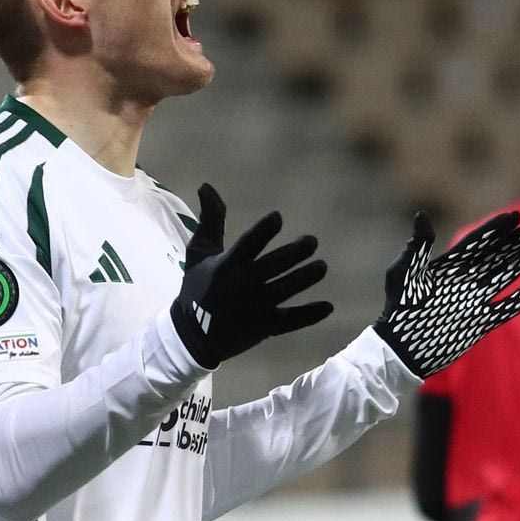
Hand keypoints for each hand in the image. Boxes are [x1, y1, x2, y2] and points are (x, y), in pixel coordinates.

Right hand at [171, 184, 333, 368]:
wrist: (191, 335)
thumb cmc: (197, 287)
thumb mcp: (199, 252)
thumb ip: (210, 220)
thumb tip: (206, 185)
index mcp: (226, 265)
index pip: (247, 244)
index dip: (262, 230)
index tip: (278, 217)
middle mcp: (241, 285)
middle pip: (273, 266)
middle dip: (294, 253)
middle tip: (312, 241)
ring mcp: (254, 308)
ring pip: (286, 290)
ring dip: (305, 278)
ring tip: (321, 267)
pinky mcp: (263, 327)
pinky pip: (290, 321)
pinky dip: (309, 315)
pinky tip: (328, 306)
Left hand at [373, 211, 519, 377]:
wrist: (402, 347)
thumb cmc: (399, 307)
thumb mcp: (404, 273)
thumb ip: (417, 248)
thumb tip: (422, 216)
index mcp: (448, 266)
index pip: (477, 242)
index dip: (495, 229)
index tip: (514, 216)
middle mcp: (464, 280)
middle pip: (495, 256)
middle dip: (515, 242)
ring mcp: (474, 301)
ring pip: (504, 276)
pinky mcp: (480, 323)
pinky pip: (506, 308)